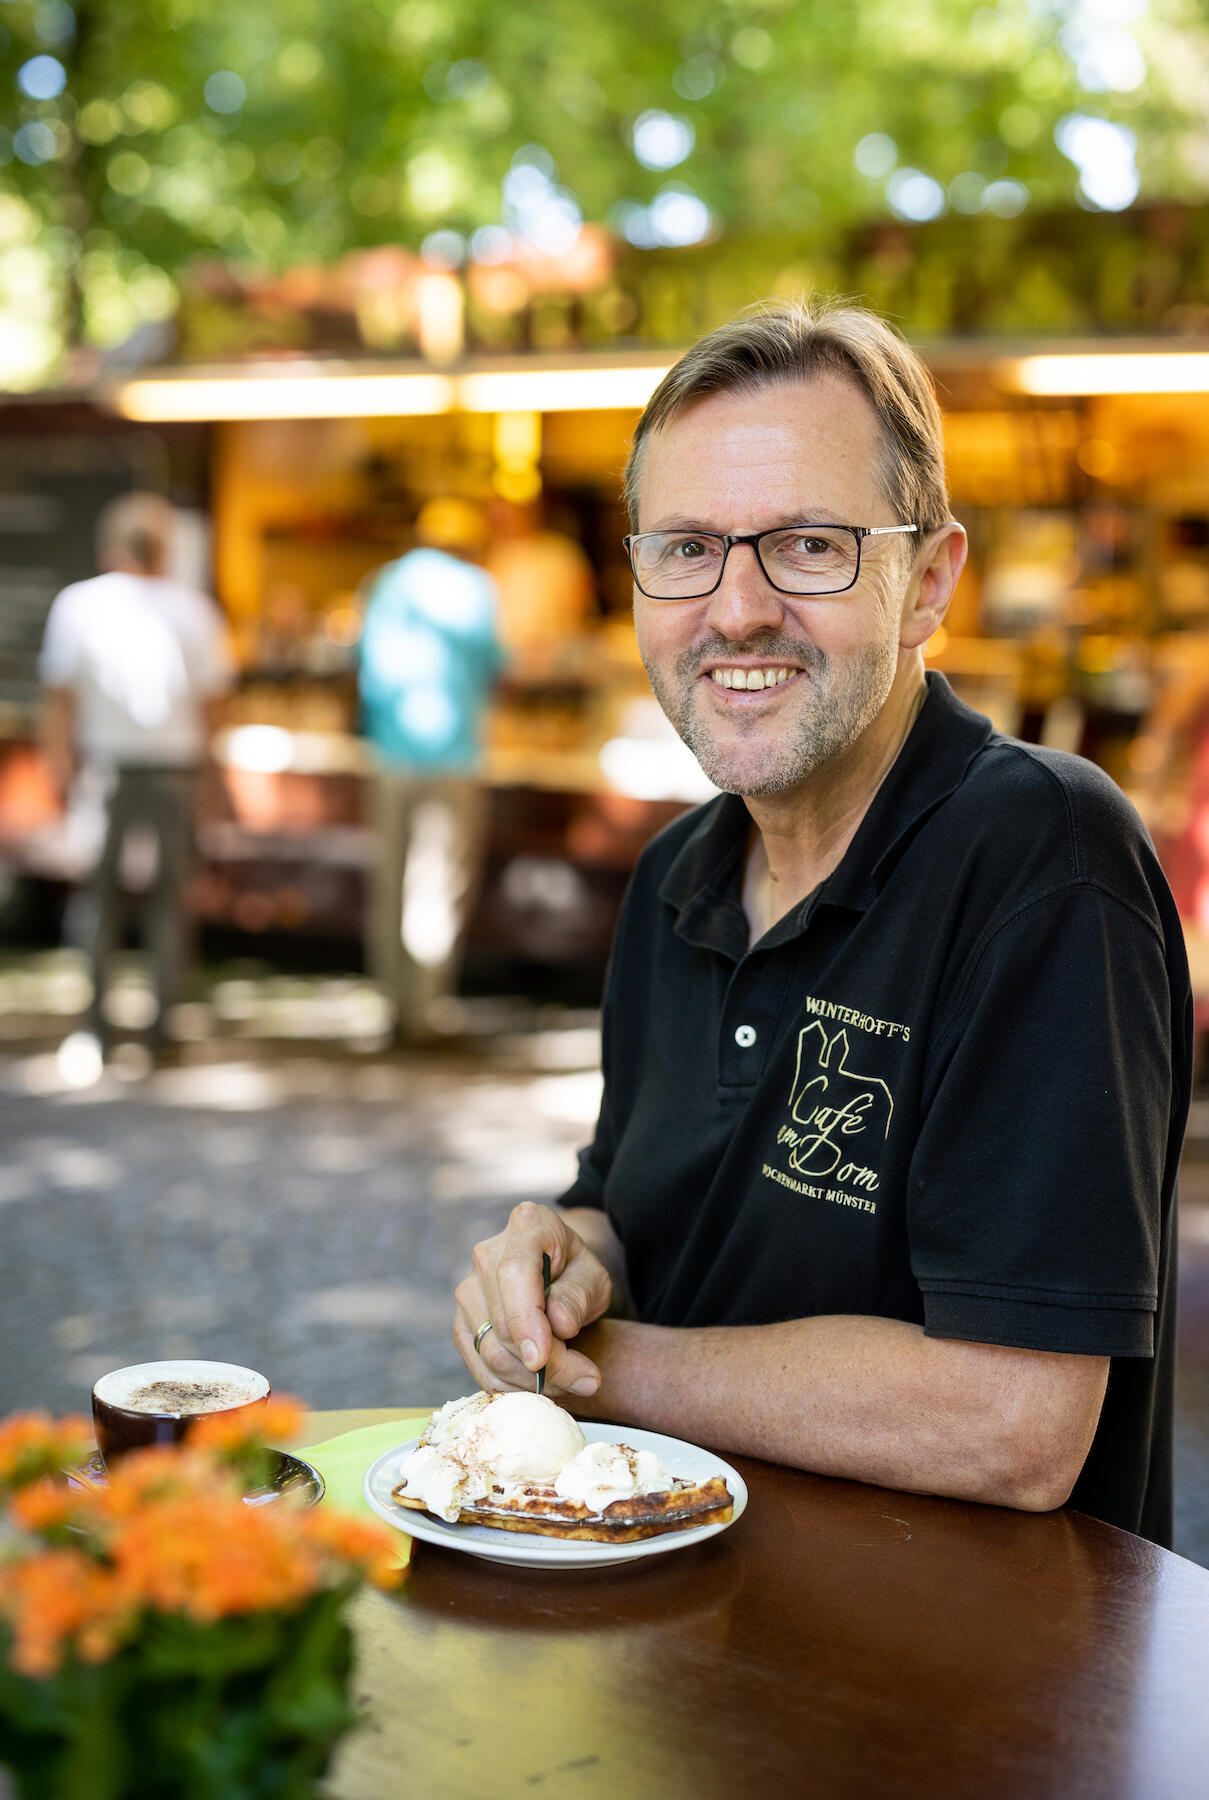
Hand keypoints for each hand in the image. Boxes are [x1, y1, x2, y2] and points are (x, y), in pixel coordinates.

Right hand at [454, 1202, 611, 1399]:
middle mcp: (488, 1254)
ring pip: (490, 1351)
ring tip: (571, 1381)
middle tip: (586, 1379)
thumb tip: (559, 1324)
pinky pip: (480, 1366)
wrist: (558, 1277)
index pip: (514, 1273)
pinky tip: (542, 1385)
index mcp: (528, 1226)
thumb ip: (579, 1296)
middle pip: (504, 1322)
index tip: (542, 1360)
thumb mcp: (594, 1279)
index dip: (525, 1319)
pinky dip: (512, 1385)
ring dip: (531, 1380)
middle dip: (546, 1364)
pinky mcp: (462, 1322)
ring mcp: (468, 1289)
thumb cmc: (578, 1274)